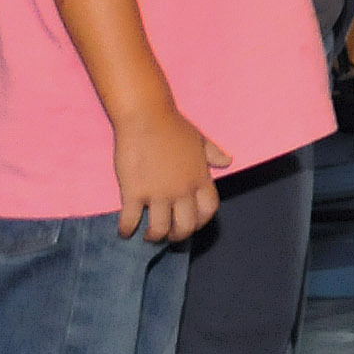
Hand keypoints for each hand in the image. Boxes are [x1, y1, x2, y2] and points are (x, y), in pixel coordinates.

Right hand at [111, 107, 229, 243]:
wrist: (146, 116)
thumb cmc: (173, 126)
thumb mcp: (200, 139)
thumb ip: (214, 154)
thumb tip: (228, 161)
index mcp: (200, 178)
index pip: (209, 210)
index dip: (201, 221)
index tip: (192, 223)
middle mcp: (182, 190)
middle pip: (186, 226)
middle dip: (177, 236)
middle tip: (168, 235)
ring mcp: (158, 193)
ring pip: (159, 230)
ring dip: (154, 237)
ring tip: (148, 235)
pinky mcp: (134, 193)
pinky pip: (130, 222)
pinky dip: (126, 230)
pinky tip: (125, 230)